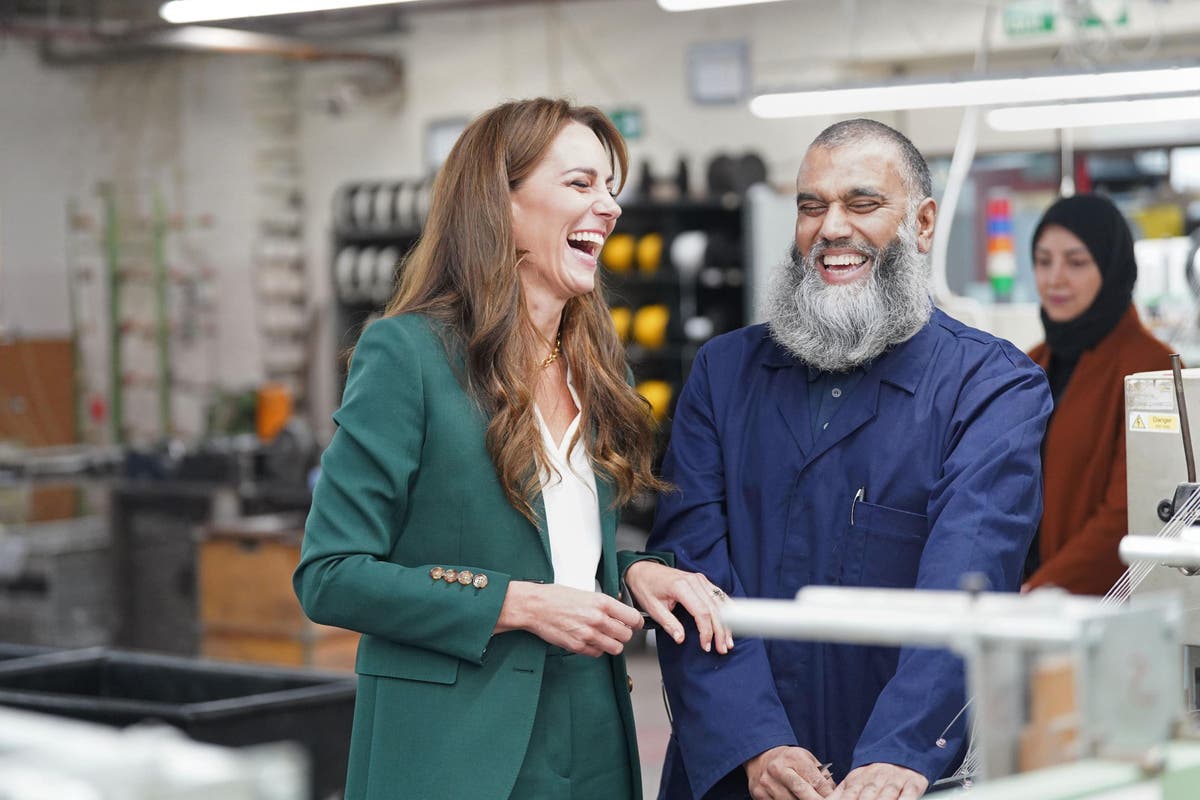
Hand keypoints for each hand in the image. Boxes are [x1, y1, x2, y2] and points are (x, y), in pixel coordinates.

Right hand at [495, 581, 643, 656]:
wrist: (535, 606)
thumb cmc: (556, 597)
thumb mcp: (586, 593)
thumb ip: (604, 605)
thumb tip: (619, 614)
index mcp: (602, 602)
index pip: (633, 618)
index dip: (637, 622)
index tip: (635, 624)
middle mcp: (597, 619)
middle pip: (626, 635)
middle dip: (624, 634)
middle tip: (617, 631)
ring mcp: (588, 634)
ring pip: (615, 648)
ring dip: (612, 644)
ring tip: (604, 637)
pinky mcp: (578, 646)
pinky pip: (597, 653)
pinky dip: (596, 649)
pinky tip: (589, 640)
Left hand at [623, 560, 732, 653]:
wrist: (643, 570)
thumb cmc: (646, 587)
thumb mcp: (652, 607)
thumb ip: (669, 623)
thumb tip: (681, 638)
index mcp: (680, 586)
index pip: (701, 612)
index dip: (707, 631)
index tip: (707, 646)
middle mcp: (694, 581)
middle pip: (714, 609)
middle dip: (720, 631)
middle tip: (722, 648)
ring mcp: (700, 579)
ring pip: (719, 603)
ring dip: (726, 623)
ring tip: (729, 640)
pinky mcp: (702, 581)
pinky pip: (718, 595)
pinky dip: (727, 609)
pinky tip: (732, 621)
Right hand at [745, 746, 833, 799]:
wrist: (761, 758)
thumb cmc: (789, 760)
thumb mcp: (807, 759)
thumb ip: (821, 775)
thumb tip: (837, 793)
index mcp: (793, 758)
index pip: (816, 781)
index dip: (828, 794)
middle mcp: (778, 769)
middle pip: (802, 793)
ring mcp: (767, 783)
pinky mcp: (759, 794)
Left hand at [827, 763, 926, 799]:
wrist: (899, 755)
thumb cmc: (873, 776)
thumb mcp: (853, 781)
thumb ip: (839, 794)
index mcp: (858, 780)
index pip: (849, 795)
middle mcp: (876, 780)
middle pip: (868, 795)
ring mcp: (894, 781)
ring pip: (888, 794)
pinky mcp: (913, 783)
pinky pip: (909, 793)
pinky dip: (905, 799)